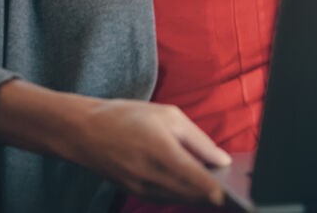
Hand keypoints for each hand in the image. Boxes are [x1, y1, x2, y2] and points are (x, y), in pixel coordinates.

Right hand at [69, 99, 230, 205]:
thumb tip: (222, 160)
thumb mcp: (167, 116)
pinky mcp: (135, 192)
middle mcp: (152, 176)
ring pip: (180, 200)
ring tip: (212, 184)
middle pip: (193, 195)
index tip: (233, 190)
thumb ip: (198, 140)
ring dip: (197, 195)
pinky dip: (180, 194)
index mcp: (163, 153)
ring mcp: (142, 188)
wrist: (83, 132)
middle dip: (212, 193)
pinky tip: (189, 185)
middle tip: (229, 186)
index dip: (219, 191)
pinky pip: (165, 199)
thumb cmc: (126, 116)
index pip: (199, 182)